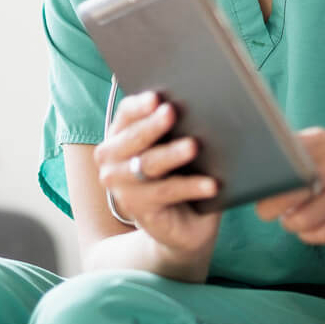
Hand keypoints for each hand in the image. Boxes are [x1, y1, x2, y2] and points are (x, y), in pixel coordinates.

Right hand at [95, 91, 221, 259]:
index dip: (140, 105)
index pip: (126, 113)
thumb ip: (176, 127)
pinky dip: (191, 186)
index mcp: (119, 136)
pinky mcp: (139, 209)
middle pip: (134, 138)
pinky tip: (211, 184)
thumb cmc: (178, 174)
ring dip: (172, 154)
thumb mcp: (174, 147)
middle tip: (172, 112)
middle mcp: (113, 161)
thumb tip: (200, 105)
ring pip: (148, 165)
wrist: (179, 226)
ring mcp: (122, 187)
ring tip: (193, 146)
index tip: (157, 97)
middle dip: (154, 125)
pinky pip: (168, 192)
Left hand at [254, 128, 324, 244]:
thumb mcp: (323, 148)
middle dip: (270, 208)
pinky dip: (310, 236)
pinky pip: (324, 234)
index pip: (280, 162)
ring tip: (291, 220)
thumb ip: (292, 152)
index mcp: (323, 140)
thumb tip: (248, 167)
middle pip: (289, 194)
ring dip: (291, 225)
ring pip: (304, 219)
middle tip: (267, 212)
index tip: (255, 189)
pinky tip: (310, 229)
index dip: (263, 181)